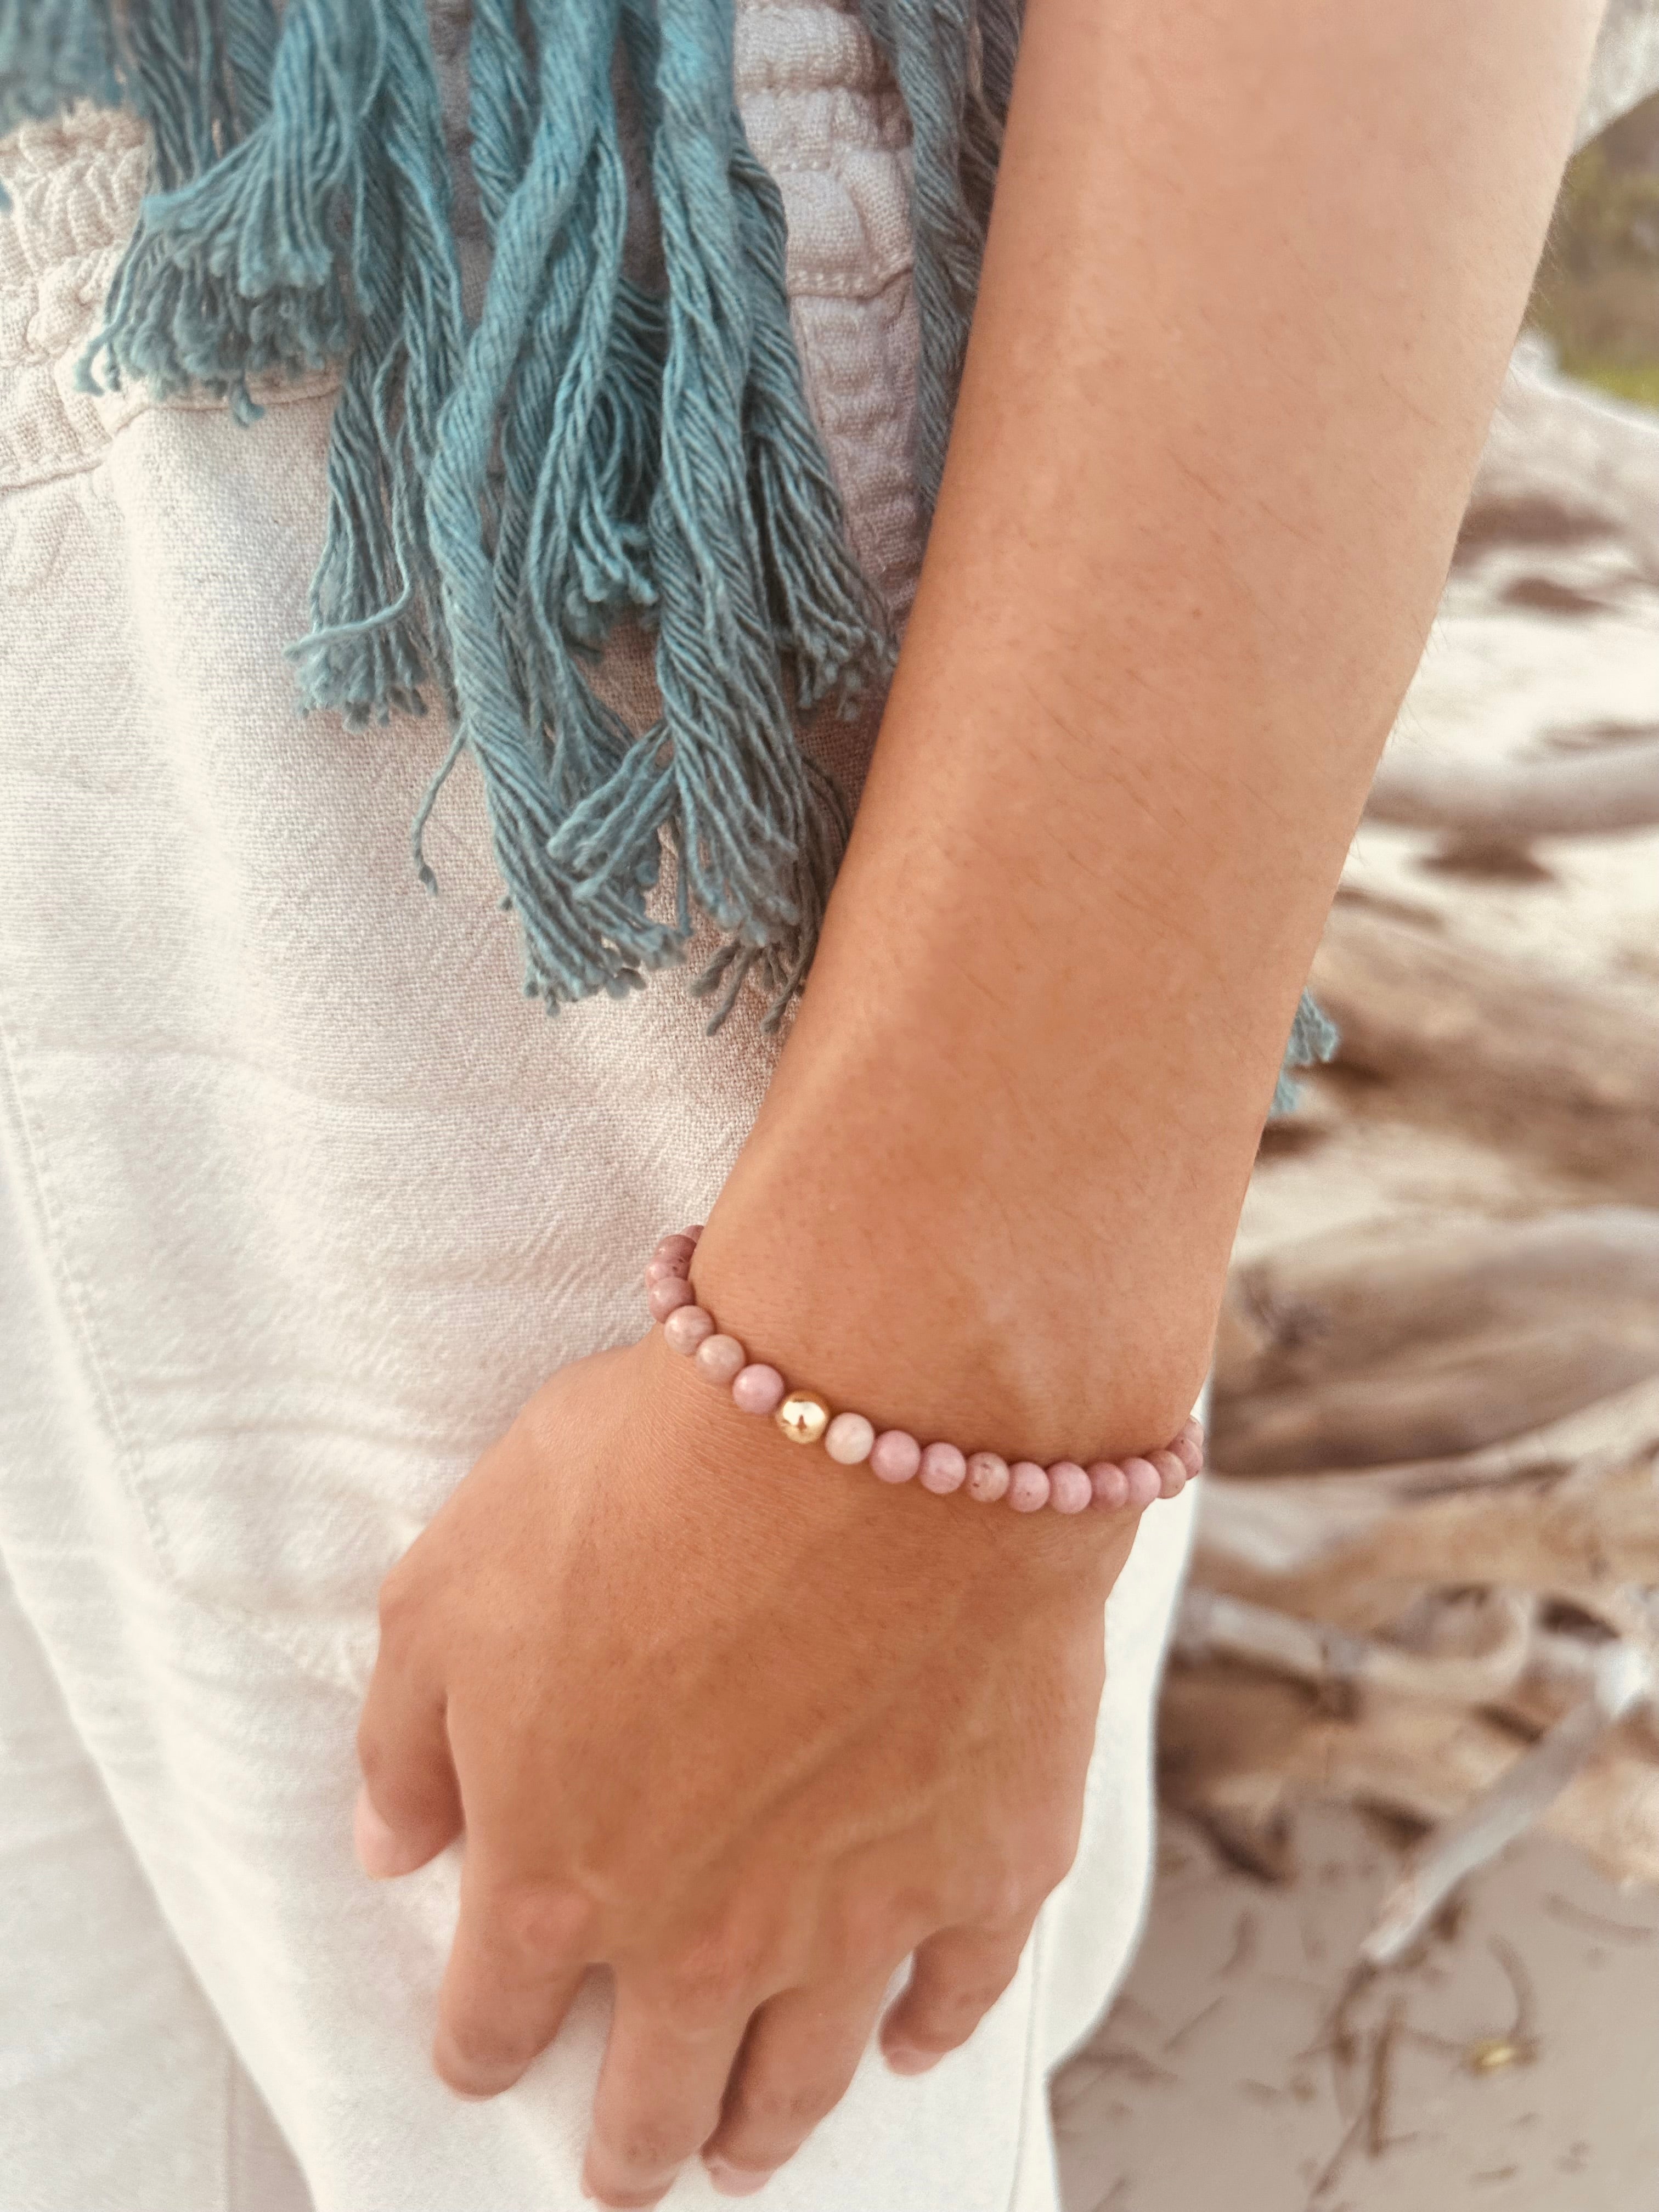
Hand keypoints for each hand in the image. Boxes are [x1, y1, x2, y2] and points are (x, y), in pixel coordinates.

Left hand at [354, 1330, 1153, 2205]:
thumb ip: (406, 1737)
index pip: (495, 2018)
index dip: (482, 2046)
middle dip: (630, 2142)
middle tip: (631, 2166)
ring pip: (802, 2079)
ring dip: (763, 2128)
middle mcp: (706, 1935)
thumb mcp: (452, 1582)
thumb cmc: (655, 1481)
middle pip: (656, 2095)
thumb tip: (391, 1843)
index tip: (488, 2052)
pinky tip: (912, 2038)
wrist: (881, 1427)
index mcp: (556, 1876)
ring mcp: (859, 1915)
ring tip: (749, 2151)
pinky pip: (959, 1994)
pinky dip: (930, 2031)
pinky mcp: (989, 1863)